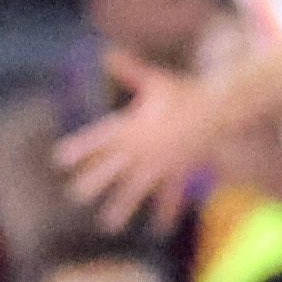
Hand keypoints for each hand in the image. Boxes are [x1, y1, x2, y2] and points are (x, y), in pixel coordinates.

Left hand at [54, 49, 226, 231]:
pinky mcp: (181, 170)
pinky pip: (172, 194)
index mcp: (133, 125)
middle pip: (113, 168)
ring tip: (108, 225)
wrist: (221, 108)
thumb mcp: (156, 80)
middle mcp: (144, 147)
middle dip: (94, 182)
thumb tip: (108, 52)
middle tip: (75, 195)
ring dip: (123, 207)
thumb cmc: (186, 92)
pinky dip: (167, 211)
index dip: (80, 148)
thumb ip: (130, 71)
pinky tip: (160, 228)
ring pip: (138, 188)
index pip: (100, 138)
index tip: (60, 159)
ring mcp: (162, 162)